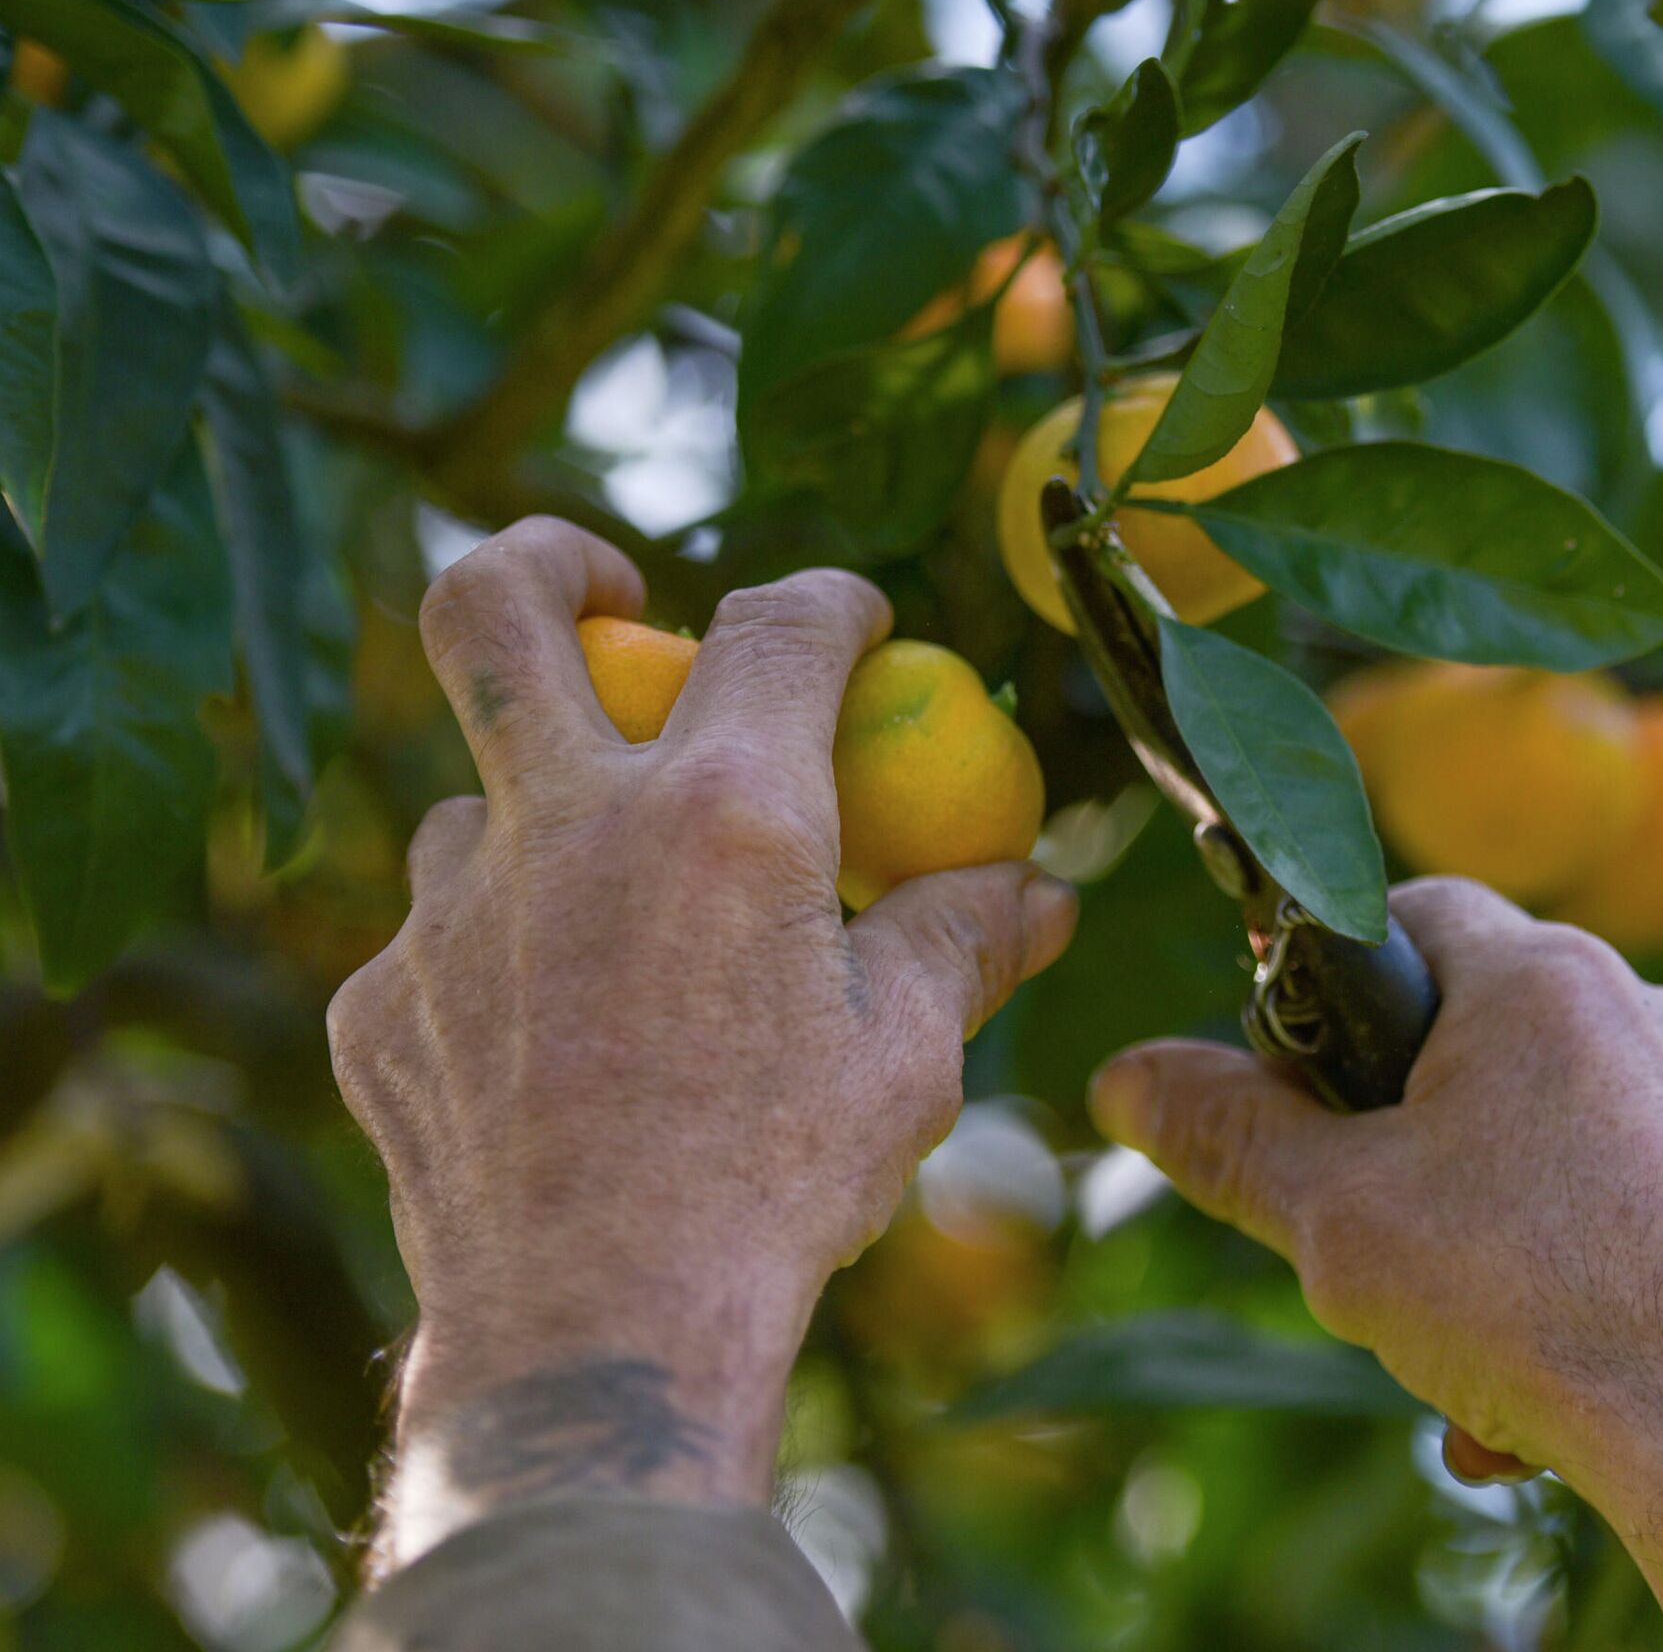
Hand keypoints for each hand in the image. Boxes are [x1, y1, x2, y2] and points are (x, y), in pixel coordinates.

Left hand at [327, 519, 1076, 1566]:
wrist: (599, 1346)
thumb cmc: (776, 1190)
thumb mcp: (903, 1055)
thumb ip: (964, 937)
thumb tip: (1039, 888)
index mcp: (723, 813)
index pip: (778, 628)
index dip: (831, 601)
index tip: (855, 620)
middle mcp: (564, 825)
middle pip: (492, 607)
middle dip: (549, 558)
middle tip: (604, 582)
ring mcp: (449, 910)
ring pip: (470, 800)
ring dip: (540, 821)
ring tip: (612, 918)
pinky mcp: (380, 1003)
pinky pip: (435, 936)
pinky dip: (499, 956)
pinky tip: (552, 1049)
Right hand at [1089, 878, 1662, 1651]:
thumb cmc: (1536, 1305)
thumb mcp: (1332, 1217)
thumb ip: (1223, 1133)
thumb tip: (1123, 1078)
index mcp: (1541, 979)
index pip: (1407, 910)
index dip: (1329, 987)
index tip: (1298, 1082)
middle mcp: (1644, 1012)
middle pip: (1471, 1031)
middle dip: (1398, 1134)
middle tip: (1360, 1226)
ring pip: (1544, 1131)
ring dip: (1473, 1221)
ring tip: (1445, 1338)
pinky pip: (1622, 1198)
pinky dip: (1559, 1268)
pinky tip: (1530, 1385)